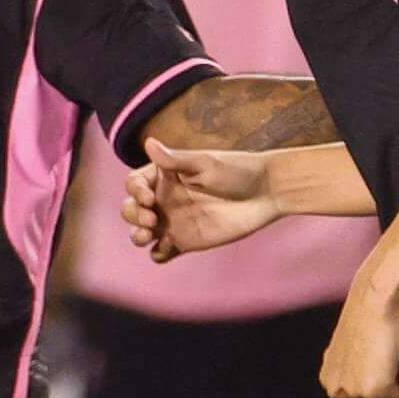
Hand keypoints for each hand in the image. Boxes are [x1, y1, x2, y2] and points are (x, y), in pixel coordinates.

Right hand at [126, 137, 280, 260]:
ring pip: (141, 232)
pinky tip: (166, 248)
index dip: (134, 191)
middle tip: (152, 219)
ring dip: (137, 235)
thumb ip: (175, 160)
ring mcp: (173, 221)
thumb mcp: (205, 164)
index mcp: (164, 176)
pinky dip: (157, 254)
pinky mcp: (186, 242)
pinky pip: (161, 252)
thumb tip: (149, 143)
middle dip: (133, 215)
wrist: (267, 193)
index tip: (148, 197)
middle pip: (131, 209)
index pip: (134, 184)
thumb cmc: (237, 171)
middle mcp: (164, 199)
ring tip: (147, 235)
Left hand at [321, 285, 398, 397]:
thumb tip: (371, 379)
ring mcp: (354, 392)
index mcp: (328, 378)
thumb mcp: (352, 349)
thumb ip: (355, 370)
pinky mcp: (374, 391)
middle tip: (390, 369)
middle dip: (383, 396)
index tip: (381, 373)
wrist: (375, 300)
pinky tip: (398, 359)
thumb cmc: (367, 315)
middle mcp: (334, 389)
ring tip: (392, 360)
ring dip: (394, 389)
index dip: (371, 394)